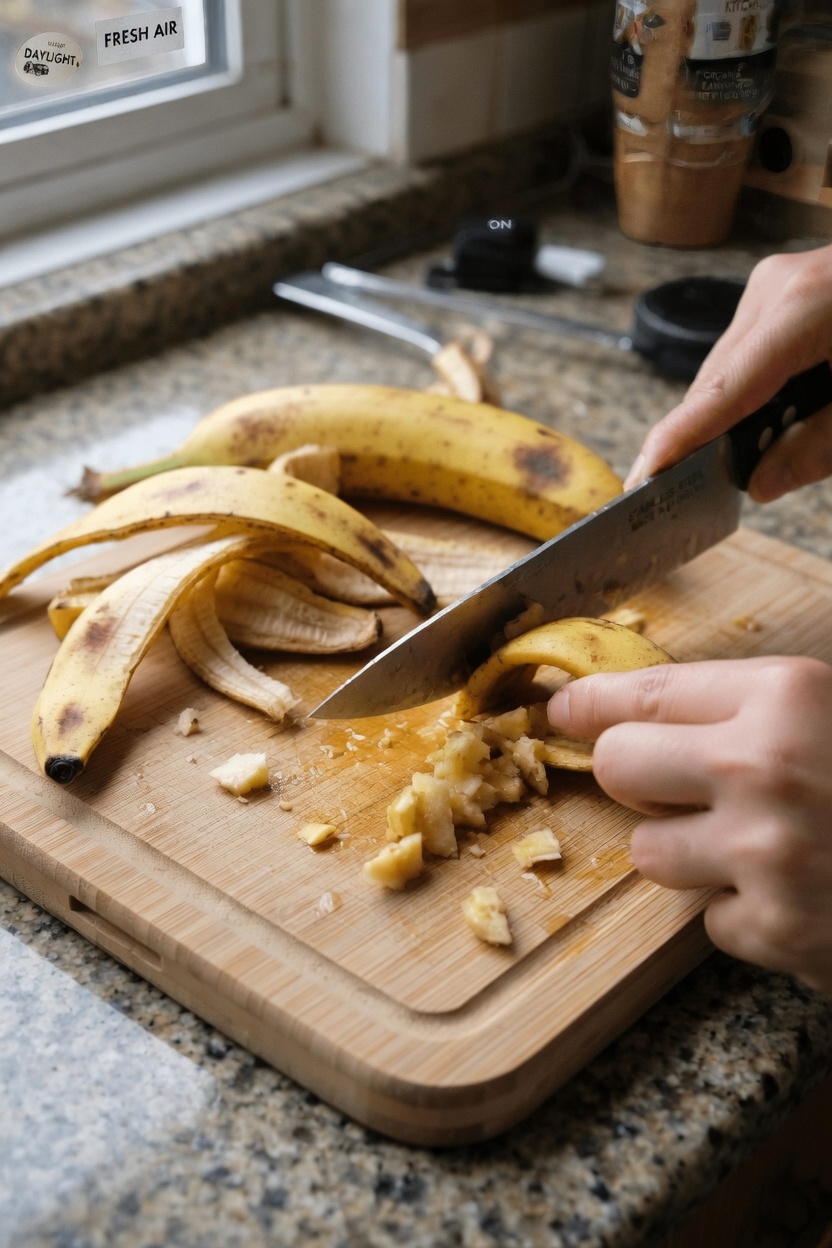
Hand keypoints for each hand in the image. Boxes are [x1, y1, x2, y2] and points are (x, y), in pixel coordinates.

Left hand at [548, 657, 831, 992]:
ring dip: (688, 852)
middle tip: (672, 783)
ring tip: (760, 846)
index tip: (559, 707)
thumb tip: (658, 709)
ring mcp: (764, 856)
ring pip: (649, 852)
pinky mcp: (776, 931)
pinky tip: (799, 896)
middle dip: (635, 775)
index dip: (589, 701)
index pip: (642, 691)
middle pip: (618, 767)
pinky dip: (743, 914)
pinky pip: (709, 921)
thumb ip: (763, 705)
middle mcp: (762, 768)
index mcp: (786, 697)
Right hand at [625, 245, 831, 501]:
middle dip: (715, 434)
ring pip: (733, 365)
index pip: (717, 393)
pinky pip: (755, 347)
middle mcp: (776, 289)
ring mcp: (780, 281)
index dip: (676, 440)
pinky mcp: (790, 285)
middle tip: (723, 484)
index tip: (642, 476)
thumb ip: (818, 447)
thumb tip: (760, 483)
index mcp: (798, 313)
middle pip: (718, 380)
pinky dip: (763, 385)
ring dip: (744, 411)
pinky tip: (790, 408)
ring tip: (778, 443)